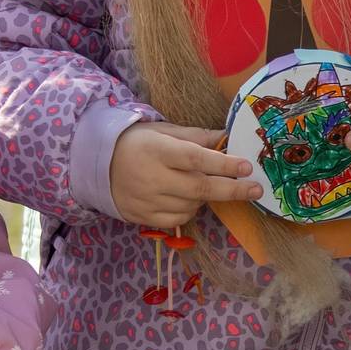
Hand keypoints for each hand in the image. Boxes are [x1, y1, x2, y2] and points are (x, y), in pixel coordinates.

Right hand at [108, 122, 261, 228]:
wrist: (94, 164)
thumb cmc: (136, 142)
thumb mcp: (163, 131)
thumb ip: (196, 136)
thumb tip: (227, 137)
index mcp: (158, 150)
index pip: (196, 159)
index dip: (223, 164)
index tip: (247, 167)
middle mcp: (152, 177)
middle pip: (199, 187)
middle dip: (232, 190)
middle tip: (257, 190)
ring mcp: (146, 200)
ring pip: (191, 204)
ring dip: (208, 197)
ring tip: (209, 185)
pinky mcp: (141, 216)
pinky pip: (177, 218)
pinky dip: (190, 210)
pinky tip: (189, 198)